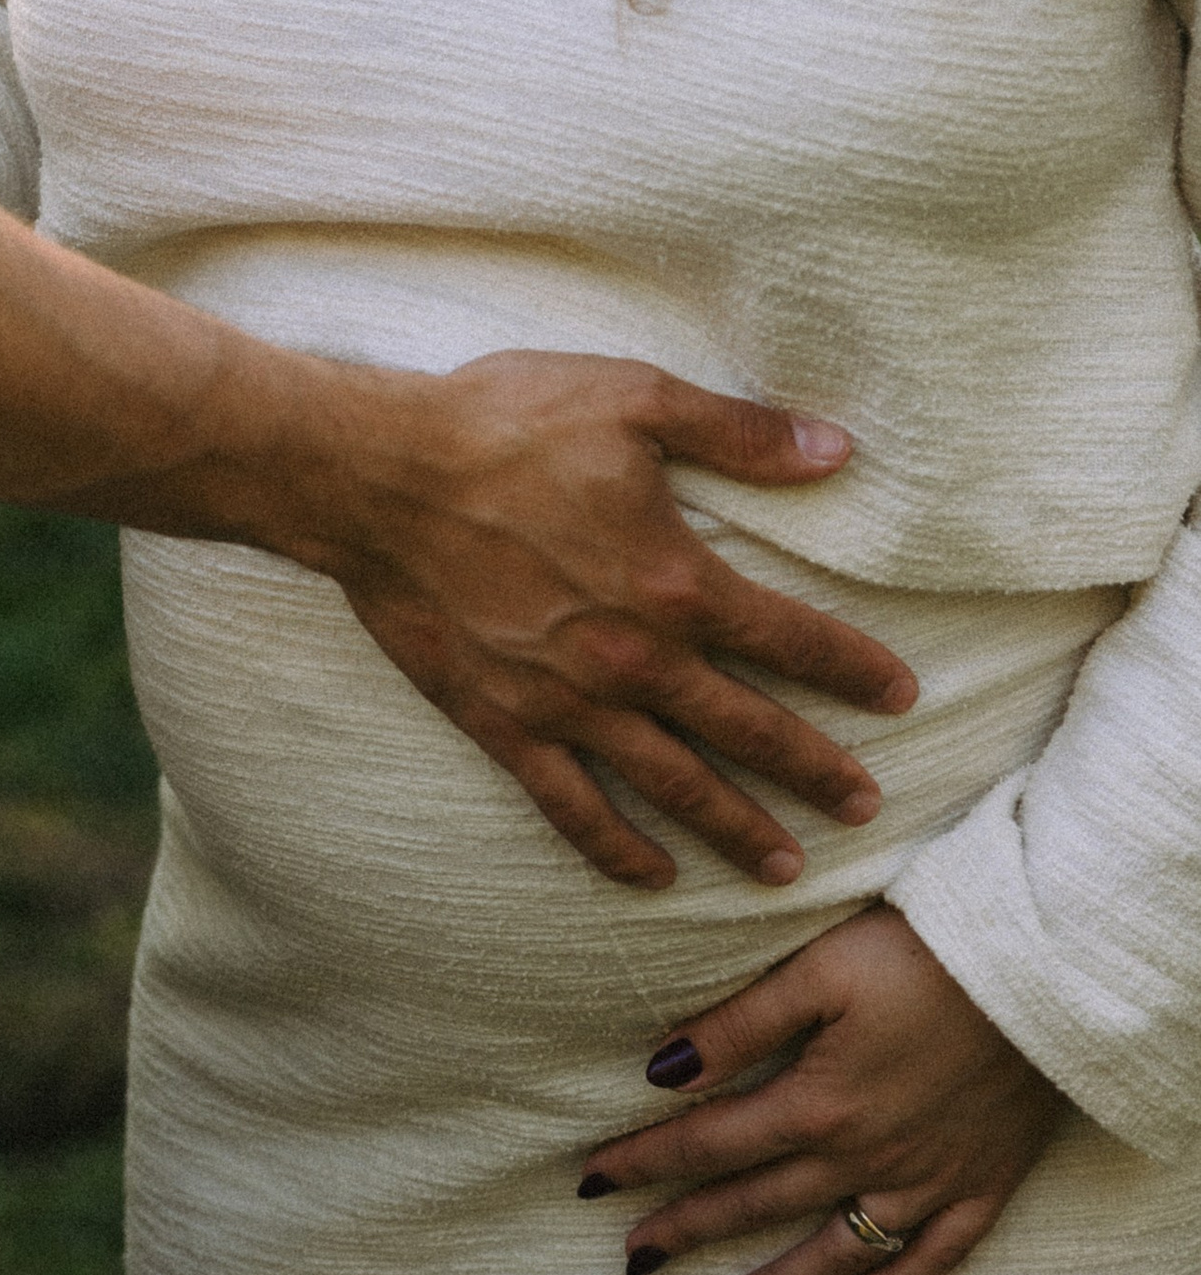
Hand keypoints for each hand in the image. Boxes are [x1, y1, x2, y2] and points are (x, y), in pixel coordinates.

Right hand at [322, 352, 917, 888]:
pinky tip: (653, 876)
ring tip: (785, 868)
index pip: (790, 639)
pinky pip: (572, 805)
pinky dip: (617, 848)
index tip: (901, 697)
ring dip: (735, 828)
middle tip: (864, 807)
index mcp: (675, 581)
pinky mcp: (504, 724)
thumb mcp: (632, 398)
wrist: (374, 478)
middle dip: (813, 770)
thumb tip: (838, 450)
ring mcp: (568, 702)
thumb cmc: (502, 424)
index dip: (852, 670)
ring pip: (673, 783)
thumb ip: (739, 433)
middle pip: (746, 730)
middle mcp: (635, 658)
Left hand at [578, 903, 1060, 1274]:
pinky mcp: (980, 1186)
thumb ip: (740, 1024)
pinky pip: (931, 1262)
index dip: (645, 1163)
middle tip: (631, 1259)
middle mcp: (865, 1159)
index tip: (589, 1183)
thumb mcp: (819, 970)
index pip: (709, 1144)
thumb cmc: (924, 954)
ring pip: (836, 1251)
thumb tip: (661, 1070)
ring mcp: (926, 1182)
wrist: (1046, 976)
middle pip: (759, 1204)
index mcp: (817, 1104)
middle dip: (687, 1229)